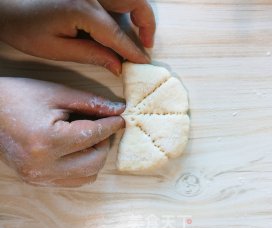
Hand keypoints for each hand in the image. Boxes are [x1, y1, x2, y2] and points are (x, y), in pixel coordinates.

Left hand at [0, 0, 155, 74]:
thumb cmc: (25, 28)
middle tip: (146, 44)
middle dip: (146, 22)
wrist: (7, 5)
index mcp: (82, 9)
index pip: (117, 33)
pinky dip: (124, 10)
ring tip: (137, 35)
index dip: (133, 50)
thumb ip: (92, 55)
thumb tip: (118, 65)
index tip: (144, 63)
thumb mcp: (57, 49)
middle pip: (134, 1)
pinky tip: (121, 24)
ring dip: (137, 12)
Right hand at [0, 78, 124, 186]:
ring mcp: (38, 176)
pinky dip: (82, 166)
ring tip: (88, 138)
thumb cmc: (20, 96)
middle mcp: (43, 165)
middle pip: (95, 162)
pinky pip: (73, 181)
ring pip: (87, 176)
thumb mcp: (58, 94)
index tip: (121, 119)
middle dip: (105, 143)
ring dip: (95, 157)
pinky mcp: (36, 180)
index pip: (94, 135)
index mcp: (47, 140)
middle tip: (102, 128)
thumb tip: (119, 110)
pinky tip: (77, 150)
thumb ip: (92, 103)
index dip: (112, 125)